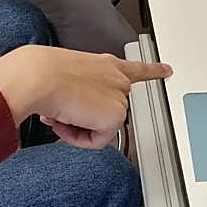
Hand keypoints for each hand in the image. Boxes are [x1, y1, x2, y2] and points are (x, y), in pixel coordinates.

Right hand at [0, 46, 172, 149]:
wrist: (38, 76)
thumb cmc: (41, 72)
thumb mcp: (63, 76)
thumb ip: (76, 92)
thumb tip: (67, 112)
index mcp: (105, 64)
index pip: (135, 68)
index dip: (153, 70)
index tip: (167, 70)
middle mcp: (116, 77)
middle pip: (107, 112)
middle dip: (83, 119)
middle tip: (60, 114)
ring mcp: (118, 95)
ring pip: (99, 128)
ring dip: (76, 128)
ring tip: (58, 114)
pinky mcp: (114, 115)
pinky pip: (96, 141)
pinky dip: (78, 138)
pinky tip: (65, 122)